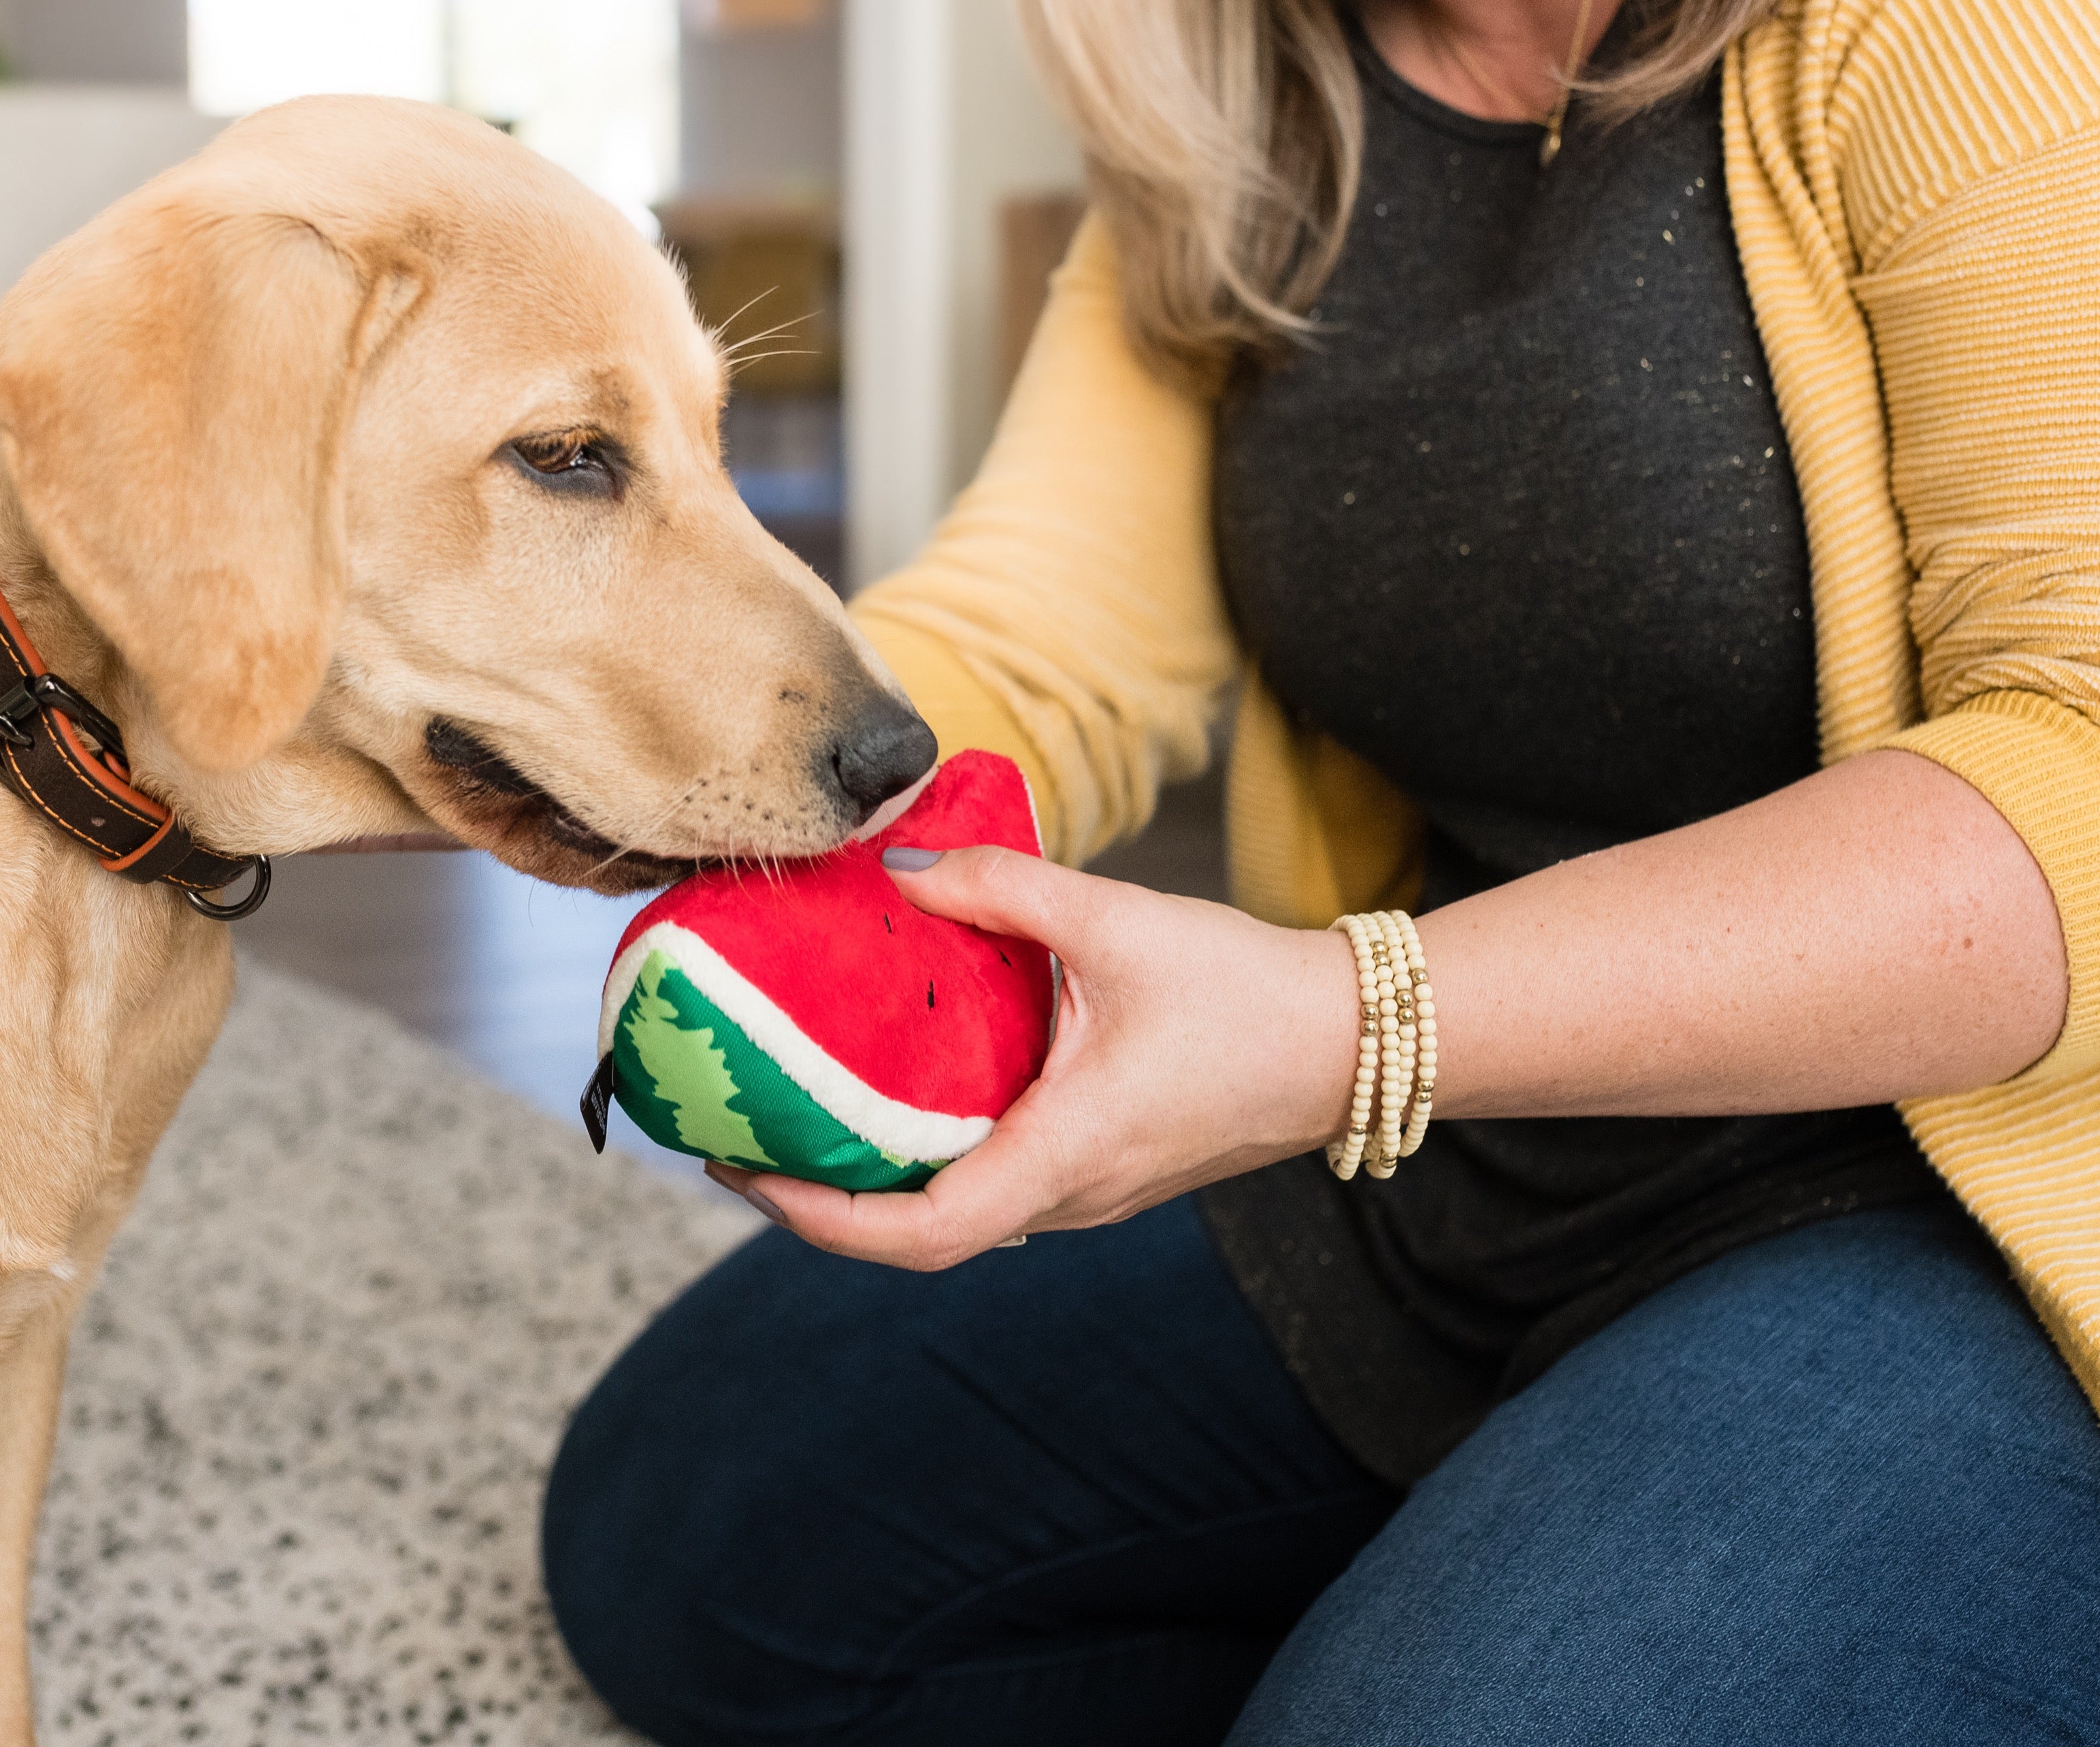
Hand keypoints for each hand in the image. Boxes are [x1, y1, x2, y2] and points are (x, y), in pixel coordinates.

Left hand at [718, 847, 1360, 1269]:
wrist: (1360, 1039)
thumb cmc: (1250, 991)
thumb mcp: (1117, 921)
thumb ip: (1003, 888)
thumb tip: (898, 865)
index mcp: (1066, 1155)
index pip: (921, 1234)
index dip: (820, 1217)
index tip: (746, 1173)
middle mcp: (1071, 1195)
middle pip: (920, 1232)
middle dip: (821, 1197)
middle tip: (740, 1134)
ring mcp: (1090, 1190)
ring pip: (958, 1210)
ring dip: (874, 1179)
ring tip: (797, 1113)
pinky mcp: (1104, 1167)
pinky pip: (996, 1180)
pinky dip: (929, 1153)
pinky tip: (895, 1092)